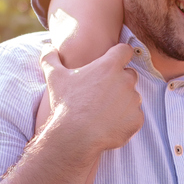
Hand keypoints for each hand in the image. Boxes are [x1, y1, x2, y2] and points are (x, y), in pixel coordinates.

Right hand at [40, 43, 141, 157]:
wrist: (75, 136)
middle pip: (129, 75)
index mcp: (109, 66)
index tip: (112, 63)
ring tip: (103, 112)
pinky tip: (109, 124)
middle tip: (102, 93)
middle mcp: (125, 80)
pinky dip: (125, 120)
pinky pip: (135, 116)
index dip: (119, 55)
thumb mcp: (54, 78)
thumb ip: (51, 58)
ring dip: (122, 101)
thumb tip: (47, 47)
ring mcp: (133, 100)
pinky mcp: (136, 119)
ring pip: (132, 97)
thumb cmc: (65, 105)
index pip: (125, 51)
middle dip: (119, 81)